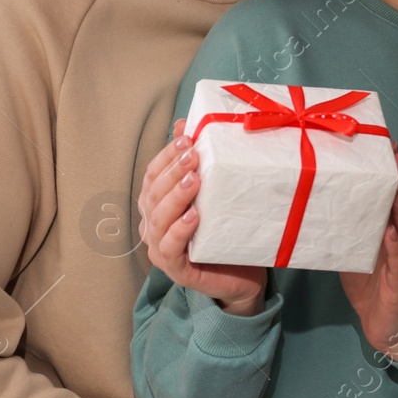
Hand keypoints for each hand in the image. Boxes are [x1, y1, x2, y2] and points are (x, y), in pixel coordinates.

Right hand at [138, 118, 265, 314]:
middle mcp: (152, 225)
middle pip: (153, 194)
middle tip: (194, 156)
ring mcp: (160, 249)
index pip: (153, 175)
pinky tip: (193, 217)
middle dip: (172, 172)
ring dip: (175, 197)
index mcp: (156, 204)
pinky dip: (179, 231)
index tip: (187, 138)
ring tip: (194, 180)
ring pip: (158, 220)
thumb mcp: (212, 192)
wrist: (244, 273)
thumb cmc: (224, 230)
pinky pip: (169, 248)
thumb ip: (194, 163)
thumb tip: (184, 124)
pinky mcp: (176, 269)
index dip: (166, 156)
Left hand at [339, 145, 397, 360]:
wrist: (391, 328)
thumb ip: (345, 230)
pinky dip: (396, 247)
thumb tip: (318, 205)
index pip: (391, 196)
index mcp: (390, 230)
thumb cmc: (373, 288)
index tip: (385, 145)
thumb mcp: (354, 254)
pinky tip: (391, 233)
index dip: (389, 172)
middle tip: (396, 152)